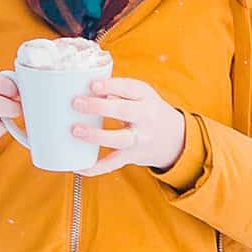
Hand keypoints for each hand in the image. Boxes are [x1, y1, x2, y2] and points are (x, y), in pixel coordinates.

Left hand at [70, 76, 185, 177]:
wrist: (175, 139)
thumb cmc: (150, 112)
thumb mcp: (142, 95)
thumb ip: (118, 91)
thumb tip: (87, 89)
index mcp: (146, 97)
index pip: (129, 88)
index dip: (110, 85)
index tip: (92, 84)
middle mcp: (145, 117)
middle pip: (123, 111)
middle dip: (99, 106)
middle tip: (77, 103)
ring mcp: (140, 139)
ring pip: (119, 139)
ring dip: (96, 135)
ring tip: (75, 130)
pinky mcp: (133, 156)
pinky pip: (114, 163)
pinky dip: (96, 167)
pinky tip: (80, 166)